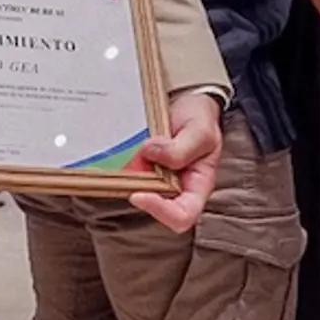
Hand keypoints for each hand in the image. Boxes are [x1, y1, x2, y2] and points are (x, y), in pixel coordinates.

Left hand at [129, 90, 223, 232]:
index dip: (161, 211)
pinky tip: (119, 146)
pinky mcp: (141, 167)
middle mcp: (176, 188)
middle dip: (138, 188)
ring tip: (128, 149)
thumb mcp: (200, 131)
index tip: (138, 194)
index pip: (183, 216)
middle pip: (154, 206)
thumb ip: (181, 148)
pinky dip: (119, 164)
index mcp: (198, 187)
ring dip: (126, 175)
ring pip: (136, 190)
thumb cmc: (200, 120)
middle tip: (133, 161)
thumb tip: (150, 153)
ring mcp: (157, 178)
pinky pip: (127, 173)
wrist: (188, 102)